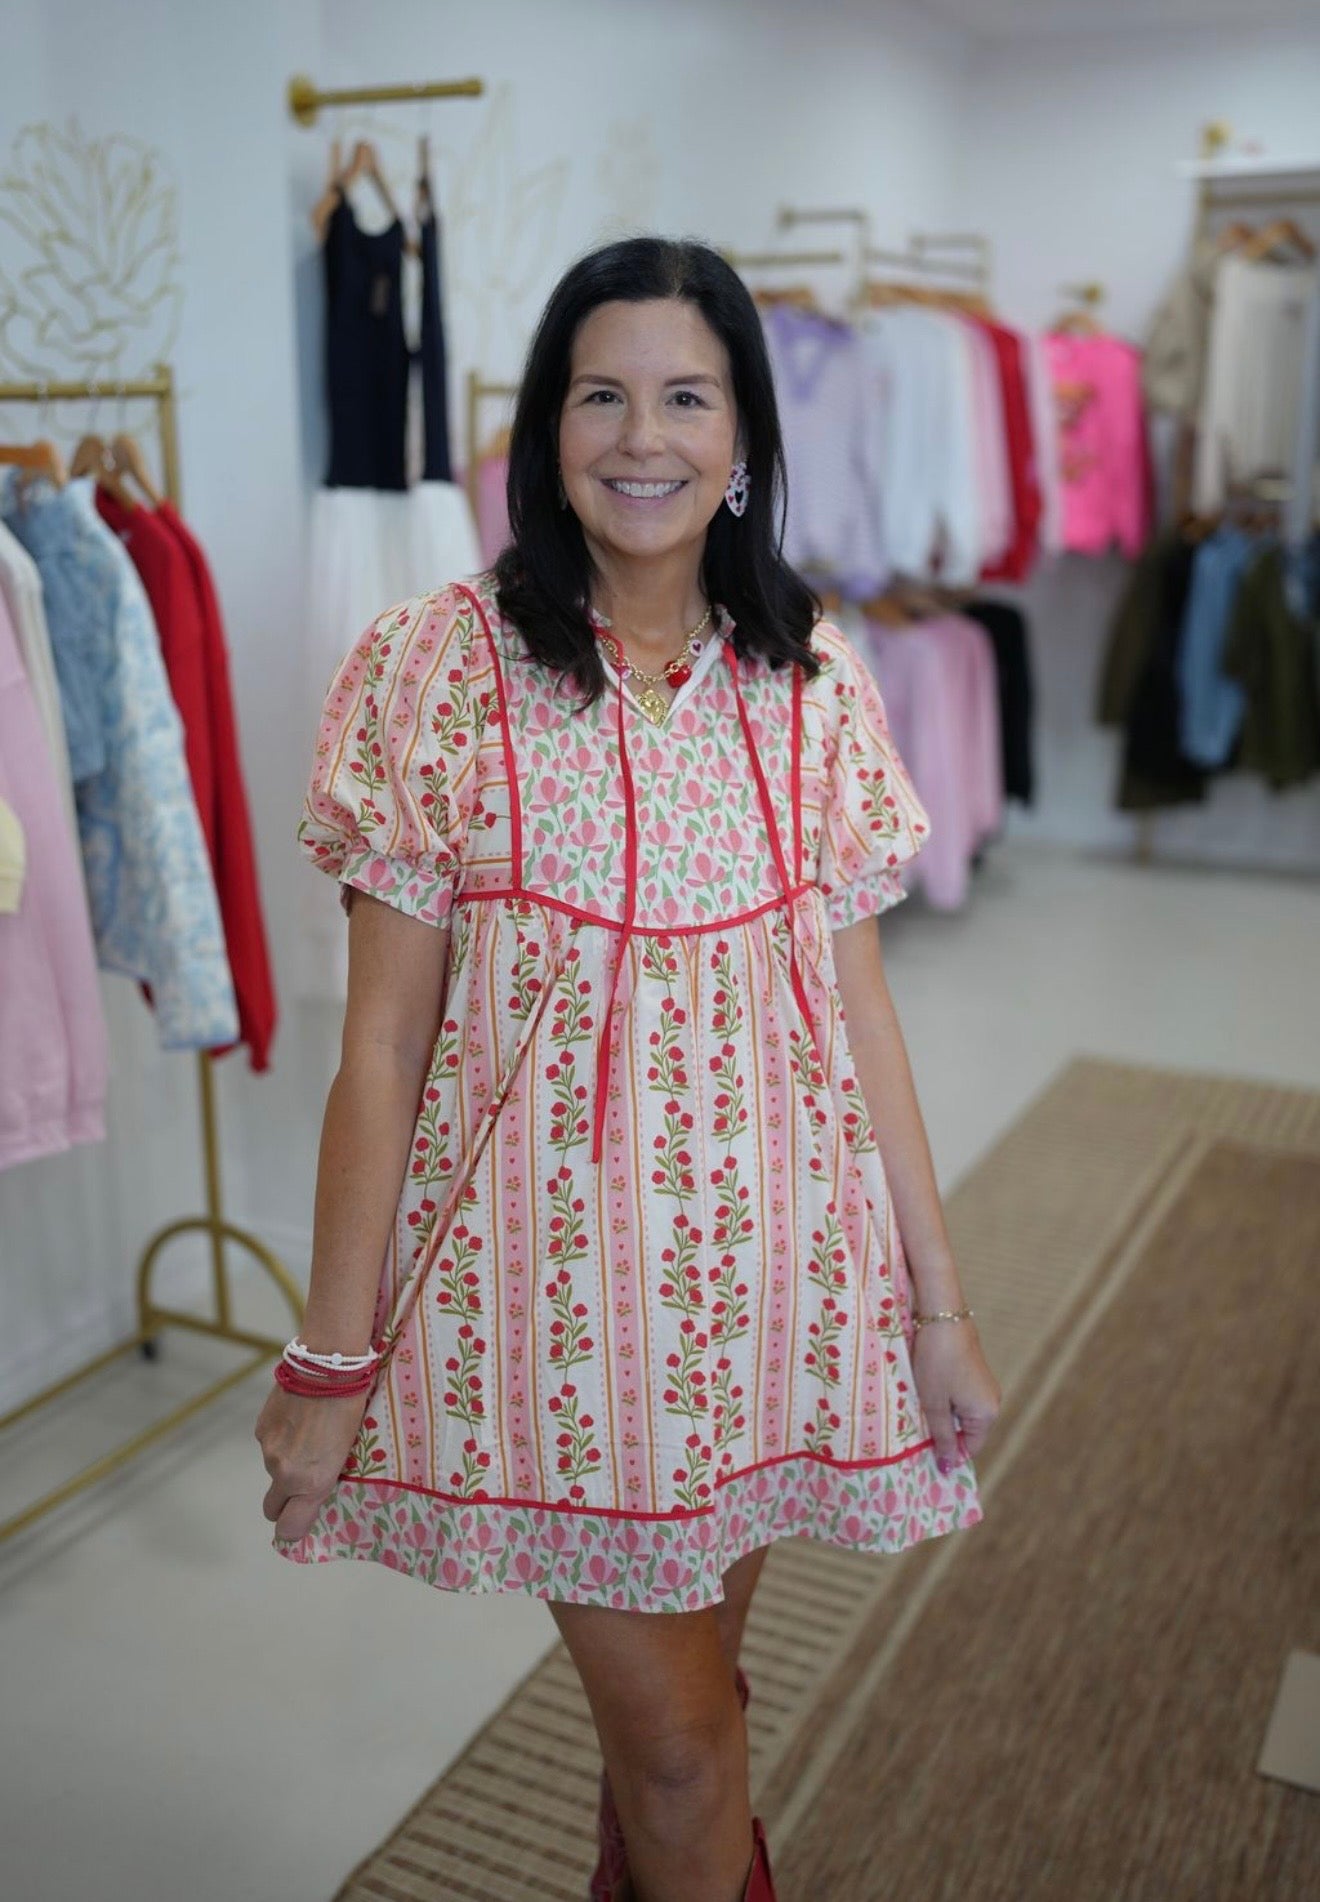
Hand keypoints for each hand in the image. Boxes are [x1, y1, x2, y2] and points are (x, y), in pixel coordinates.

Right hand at [255, 1384, 368, 1543]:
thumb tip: (315, 1490)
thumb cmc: (349, 1408)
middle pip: (272, 1508)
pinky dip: (280, 1438)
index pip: (289, 1528)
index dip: (293, 1530)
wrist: (325, 1367)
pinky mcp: (260, 1429)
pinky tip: (298, 1417)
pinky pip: (269, 1444)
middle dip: (284, 1503)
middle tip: (304, 1482)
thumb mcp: (346, 1450)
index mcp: (312, 1482)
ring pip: (273, 1470)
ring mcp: (269, 1451)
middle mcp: (285, 1473)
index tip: (300, 1525)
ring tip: (310, 1434)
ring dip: (286, 1461)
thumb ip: (325, 1476)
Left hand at [912, 1320, 1000, 1474]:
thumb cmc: (936, 1363)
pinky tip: (928, 1392)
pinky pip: (962, 1398)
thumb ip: (942, 1437)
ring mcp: (986, 1386)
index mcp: (987, 1414)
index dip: (948, 1454)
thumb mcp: (934, 1404)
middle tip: (919, 1430)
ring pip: (963, 1414)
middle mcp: (992, 1402)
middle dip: (945, 1433)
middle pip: (968, 1432)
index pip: (970, 1449)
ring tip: (921, 1408)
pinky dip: (946, 1400)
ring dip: (943, 1415)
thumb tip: (948, 1466)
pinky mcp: (976, 1372)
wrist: (942, 1317)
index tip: (925, 1454)